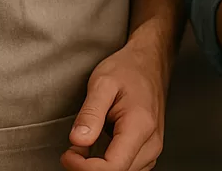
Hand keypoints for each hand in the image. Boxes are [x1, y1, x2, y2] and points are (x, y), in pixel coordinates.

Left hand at [62, 34, 168, 170]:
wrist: (150, 62)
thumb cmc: (128, 69)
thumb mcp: (102, 82)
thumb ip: (90, 113)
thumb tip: (77, 140)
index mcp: (140, 126)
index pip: (112, 167)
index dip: (84, 168)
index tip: (68, 154)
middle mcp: (151, 143)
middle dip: (88, 167)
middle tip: (73, 146)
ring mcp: (153, 149)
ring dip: (97, 167)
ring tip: (85, 143)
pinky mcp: (149, 151)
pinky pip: (127, 169)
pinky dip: (108, 164)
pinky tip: (98, 148)